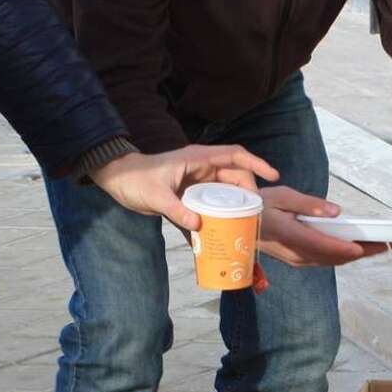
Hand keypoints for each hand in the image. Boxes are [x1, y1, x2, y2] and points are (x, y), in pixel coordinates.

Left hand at [93, 145, 279, 229]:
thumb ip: (176, 210)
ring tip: (246, 225)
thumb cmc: (135, 180)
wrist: (117, 181)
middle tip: (256, 214)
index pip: (235, 155)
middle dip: (249, 194)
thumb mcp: (155, 195)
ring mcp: (197, 182)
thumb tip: (199, 226)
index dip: (257, 163)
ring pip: (226, 193)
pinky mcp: (191, 196)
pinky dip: (218, 219)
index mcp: (198, 159)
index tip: (274, 176)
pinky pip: (211, 206)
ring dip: (236, 207)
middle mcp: (202, 168)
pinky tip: (222, 235)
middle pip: (236, 177)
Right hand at [256, 186, 386, 267]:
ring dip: (352, 256)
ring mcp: (296, 260)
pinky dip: (341, 256)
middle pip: (333, 257)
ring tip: (374, 247)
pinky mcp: (298, 260)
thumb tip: (336, 211)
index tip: (368, 246)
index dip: (348, 249)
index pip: (325, 247)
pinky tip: (353, 249)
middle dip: (359, 253)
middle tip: (382, 245)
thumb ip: (310, 204)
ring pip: (330, 261)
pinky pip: (323, 260)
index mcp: (291, 236)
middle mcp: (295, 253)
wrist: (240, 224)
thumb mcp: (283, 196)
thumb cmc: (261, 206)